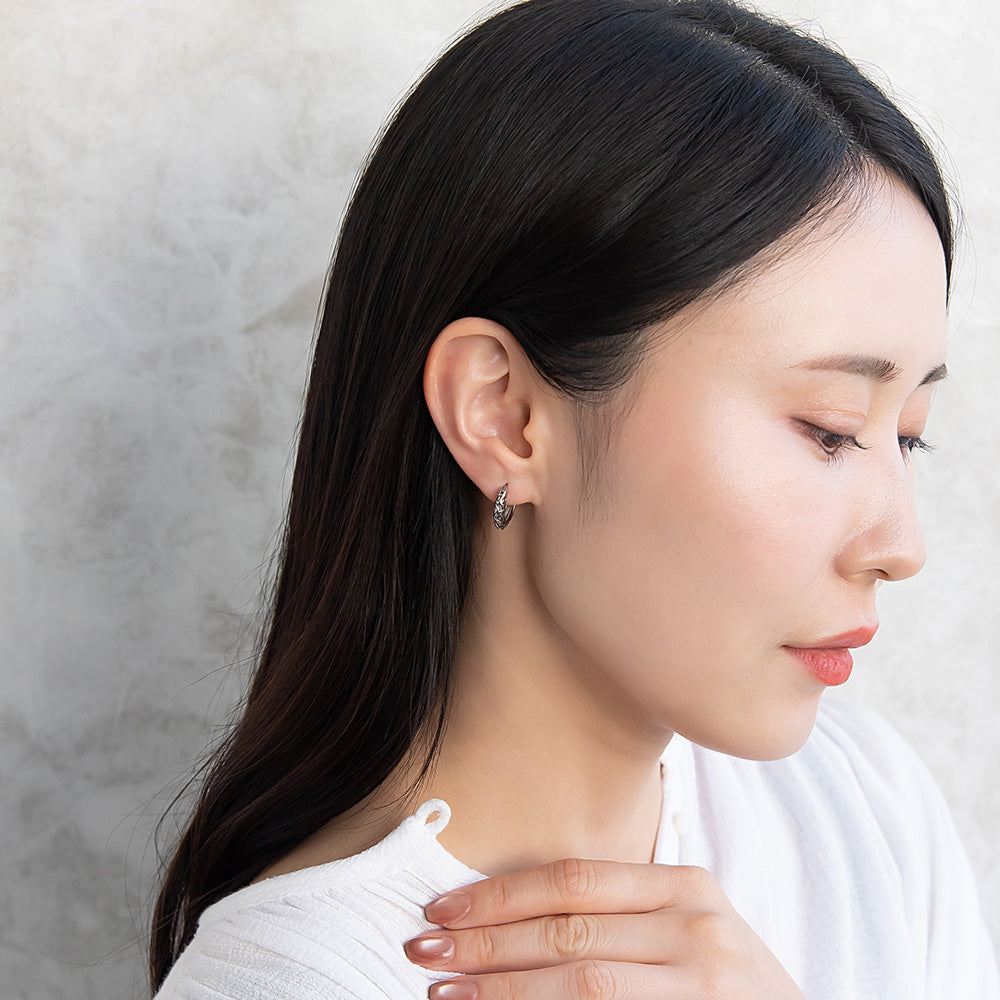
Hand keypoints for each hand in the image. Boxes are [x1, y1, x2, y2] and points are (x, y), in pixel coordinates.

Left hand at [404, 858, 804, 999]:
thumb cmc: (728, 985)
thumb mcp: (685, 931)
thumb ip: (616, 918)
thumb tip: (508, 925)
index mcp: (684, 886)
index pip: (573, 879)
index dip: (502, 893)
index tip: (443, 908)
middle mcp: (696, 926)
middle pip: (568, 930)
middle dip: (488, 943)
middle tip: (425, 951)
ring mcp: (704, 982)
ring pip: (582, 984)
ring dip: (504, 990)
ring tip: (446, 995)